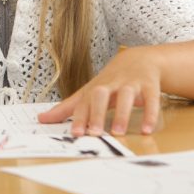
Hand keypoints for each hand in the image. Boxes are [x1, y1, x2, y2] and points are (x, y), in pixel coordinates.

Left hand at [38, 46, 162, 135]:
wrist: (139, 59)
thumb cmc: (110, 81)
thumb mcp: (88, 92)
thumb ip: (68, 108)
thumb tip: (41, 119)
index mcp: (95, 88)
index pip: (84, 102)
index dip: (79, 117)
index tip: (76, 134)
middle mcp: (111, 84)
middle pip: (101, 94)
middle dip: (97, 113)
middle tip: (95, 134)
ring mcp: (131, 83)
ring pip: (126, 96)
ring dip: (122, 114)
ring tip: (118, 133)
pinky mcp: (149, 85)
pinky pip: (152, 99)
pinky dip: (150, 114)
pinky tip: (148, 130)